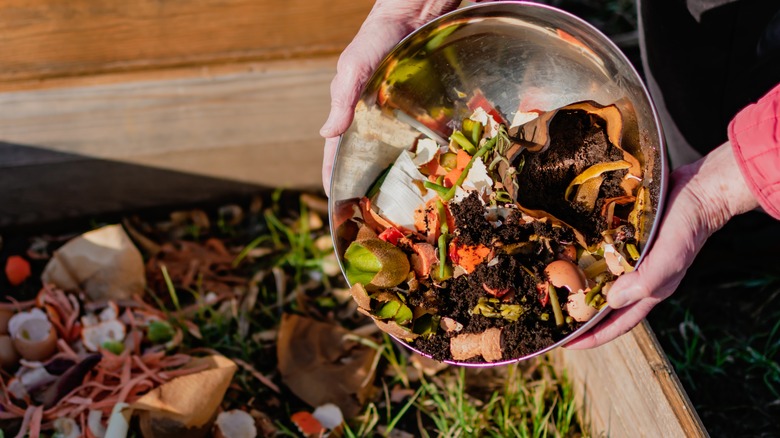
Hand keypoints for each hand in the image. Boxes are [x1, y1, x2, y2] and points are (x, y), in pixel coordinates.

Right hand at [319, 0, 460, 194]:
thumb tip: (324, 133)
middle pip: (369, 158)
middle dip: (369, 184)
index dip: (335, 176)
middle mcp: (376, 119)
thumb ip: (341, 100)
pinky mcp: (423, 109)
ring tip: (405, 205)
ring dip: (400, 176)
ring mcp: (399, 116)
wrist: (411, 16)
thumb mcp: (352, 69)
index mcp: (353, 114)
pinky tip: (435, 174)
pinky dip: (426, 157)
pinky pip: (424, 138)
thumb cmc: (375, 41)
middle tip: (373, 215)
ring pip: (398, 153)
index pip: (339, 152)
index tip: (336, 203)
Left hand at [566, 142, 759, 348]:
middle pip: (605, 303)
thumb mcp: (669, 257)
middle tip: (553, 317)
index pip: (617, 322)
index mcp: (649, 290)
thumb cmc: (688, 226)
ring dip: (579, 284)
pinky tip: (568, 255)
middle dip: (581, 313)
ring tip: (553, 288)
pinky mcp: (629, 239)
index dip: (593, 336)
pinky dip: (586, 257)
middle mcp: (639, 278)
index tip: (567, 345)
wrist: (700, 189)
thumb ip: (644, 281)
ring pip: (601, 278)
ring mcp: (633, 259)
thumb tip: (612, 301)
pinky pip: (603, 254)